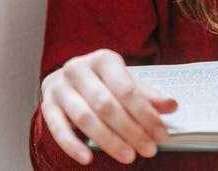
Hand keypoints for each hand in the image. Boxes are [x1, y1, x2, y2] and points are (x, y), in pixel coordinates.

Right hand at [39, 49, 178, 164]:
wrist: (66, 77)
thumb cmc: (103, 81)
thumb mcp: (125, 81)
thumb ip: (146, 95)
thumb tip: (172, 106)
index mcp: (103, 59)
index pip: (128, 90)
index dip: (146, 114)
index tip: (162, 134)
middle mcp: (78, 69)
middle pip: (107, 105)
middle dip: (131, 130)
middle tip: (149, 149)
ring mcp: (59, 87)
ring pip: (85, 118)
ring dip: (108, 141)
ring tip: (128, 156)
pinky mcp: (46, 105)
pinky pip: (58, 129)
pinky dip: (73, 146)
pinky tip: (88, 158)